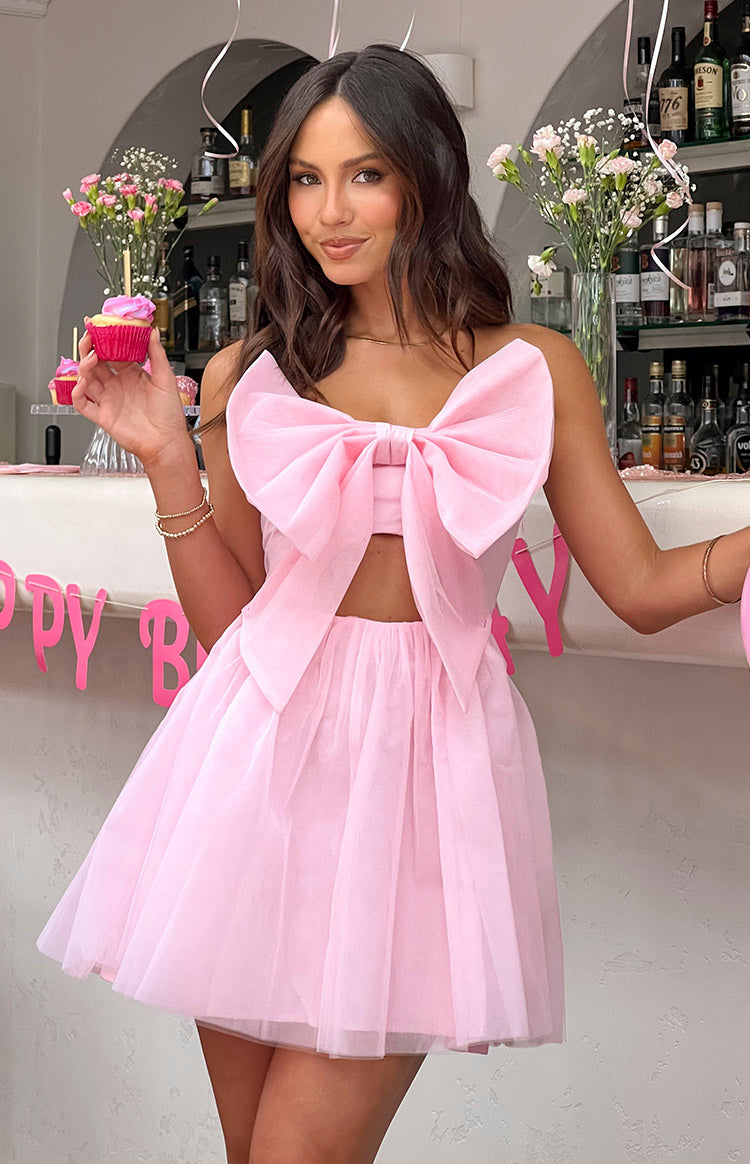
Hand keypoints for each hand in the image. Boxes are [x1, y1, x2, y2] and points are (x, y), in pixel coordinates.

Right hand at [72, 326, 191, 467]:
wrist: (166, 441)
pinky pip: (82, 403)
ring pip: (87, 379)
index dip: (105, 341)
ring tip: (91, 358)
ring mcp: (108, 400)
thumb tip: (152, 332)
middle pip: (95, 363)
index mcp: (131, 375)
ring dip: (84, 367)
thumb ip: (157, 354)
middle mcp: (117, 386)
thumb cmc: (169, 415)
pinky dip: (77, 392)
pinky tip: (82, 382)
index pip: (113, 353)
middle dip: (89, 349)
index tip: (100, 328)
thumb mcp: (166, 379)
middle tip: (89, 338)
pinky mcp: (102, 416)